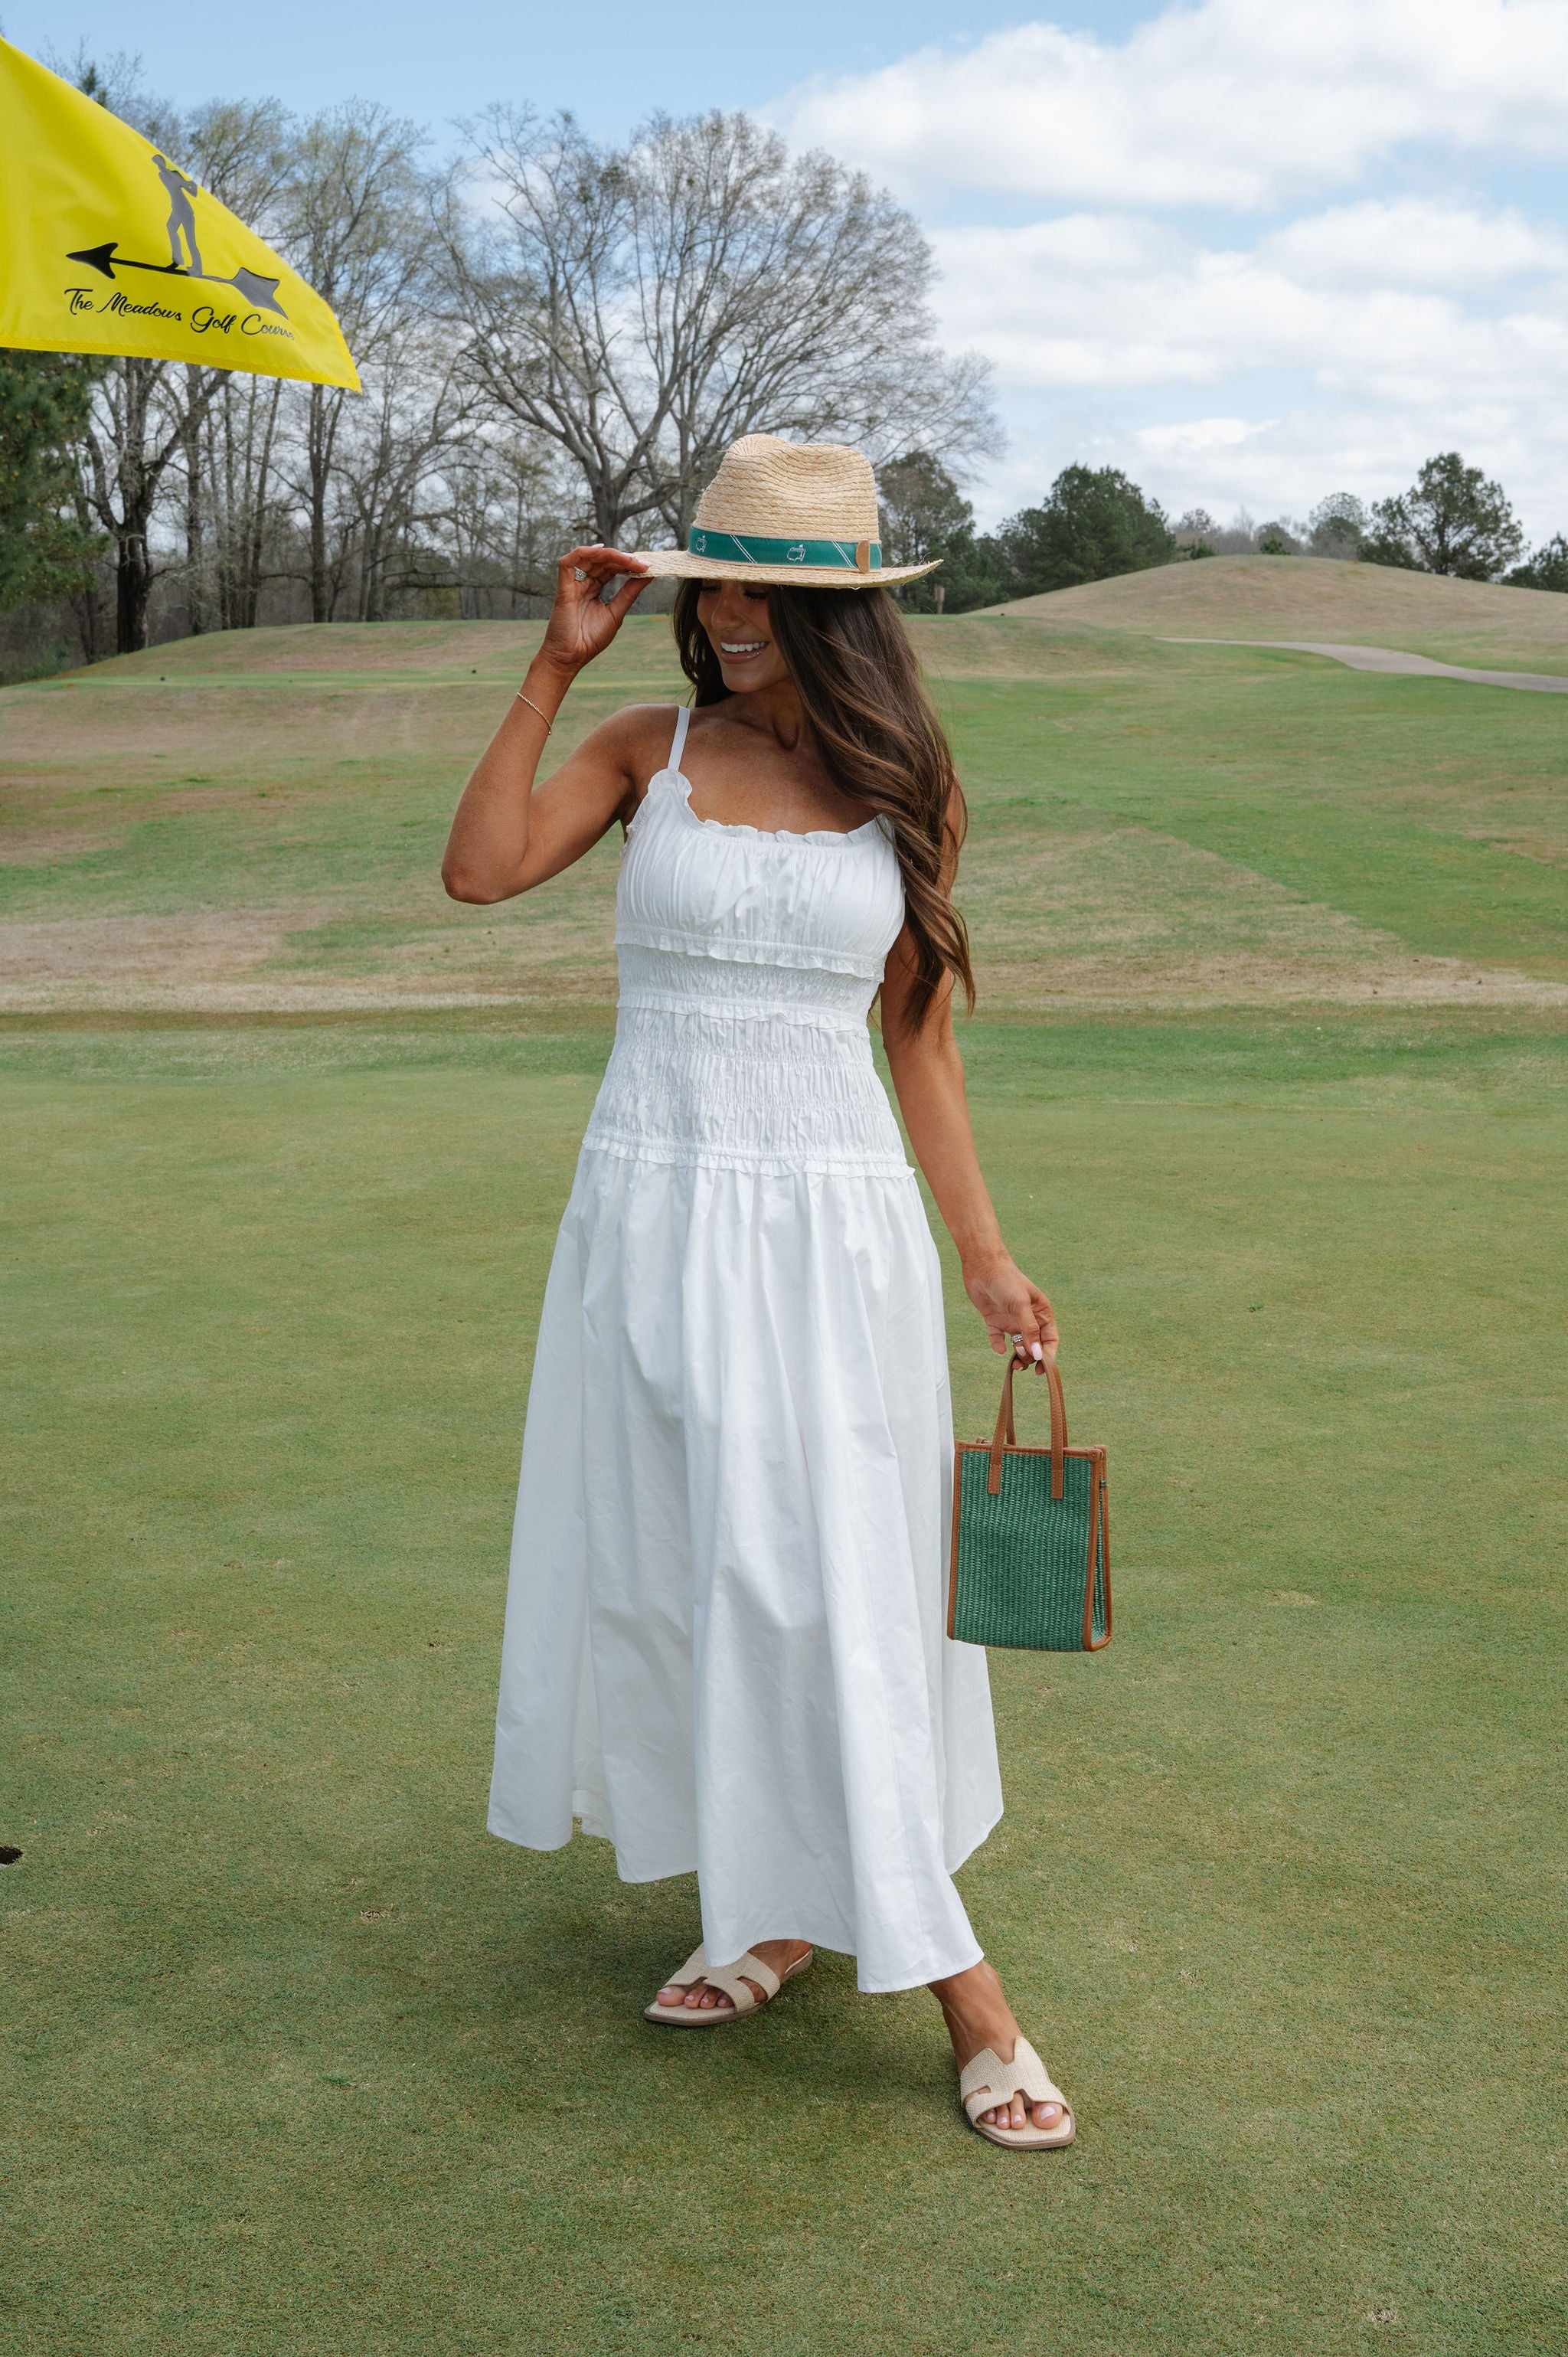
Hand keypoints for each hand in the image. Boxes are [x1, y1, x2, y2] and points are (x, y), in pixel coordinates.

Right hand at [536, 544, 651, 676]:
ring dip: (610, 554)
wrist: (570, 657)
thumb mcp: (616, 612)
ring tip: (629, 559)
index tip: (648, 566)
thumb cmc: (590, 640)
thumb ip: (630, 593)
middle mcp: (583, 583)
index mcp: (593, 589)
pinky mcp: (563, 586)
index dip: (628, 564)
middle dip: (623, 558)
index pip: (611, 568)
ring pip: (589, 557)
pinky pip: (570, 561)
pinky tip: (602, 550)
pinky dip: (585, 552)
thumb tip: (648, 575)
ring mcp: (572, 584)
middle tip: (643, 563)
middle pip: (603, 561)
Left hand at [963, 1252, 1058, 1368]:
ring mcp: (1011, 1319)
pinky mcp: (995, 1320)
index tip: (1043, 1369)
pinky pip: (998, 1339)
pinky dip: (999, 1346)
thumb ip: (1029, 1330)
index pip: (1050, 1339)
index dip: (1048, 1354)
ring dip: (1017, 1356)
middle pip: (1034, 1345)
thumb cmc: (1006, 1280)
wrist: (982, 1265)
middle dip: (1030, 1356)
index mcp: (1041, 1312)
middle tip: (1021, 1361)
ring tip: (1013, 1363)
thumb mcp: (1021, 1305)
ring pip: (1018, 1345)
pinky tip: (999, 1348)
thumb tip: (1038, 1355)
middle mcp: (1028, 1318)